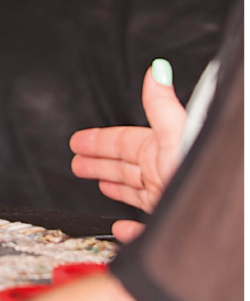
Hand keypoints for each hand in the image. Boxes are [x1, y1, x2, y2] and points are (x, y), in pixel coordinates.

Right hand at [69, 61, 185, 239]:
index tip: (77, 141)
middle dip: (98, 161)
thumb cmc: (201, 179)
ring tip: (97, 183)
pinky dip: (128, 228)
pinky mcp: (168, 224)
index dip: (97, 140)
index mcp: (160, 151)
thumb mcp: (176, 135)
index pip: (121, 142)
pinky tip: (120, 227)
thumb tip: (157, 71)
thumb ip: (161, 106)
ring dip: (113, 186)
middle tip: (77, 161)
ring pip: (132, 192)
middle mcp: (162, 173)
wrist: (224, 221)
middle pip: (123, 165)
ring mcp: (165, 198)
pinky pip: (143, 228)